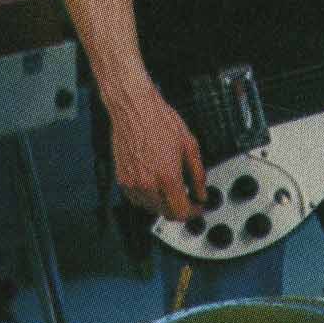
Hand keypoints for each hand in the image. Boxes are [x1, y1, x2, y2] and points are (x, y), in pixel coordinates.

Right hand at [106, 80, 209, 222]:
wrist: (134, 109)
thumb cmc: (159, 121)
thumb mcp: (189, 145)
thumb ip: (198, 175)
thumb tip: (201, 193)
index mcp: (167, 177)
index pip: (180, 212)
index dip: (193, 212)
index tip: (197, 207)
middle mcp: (147, 184)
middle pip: (166, 213)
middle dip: (179, 208)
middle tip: (187, 197)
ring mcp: (132, 183)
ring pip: (151, 208)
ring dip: (163, 204)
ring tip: (170, 187)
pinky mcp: (122, 179)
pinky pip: (137, 199)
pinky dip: (148, 197)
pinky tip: (155, 183)